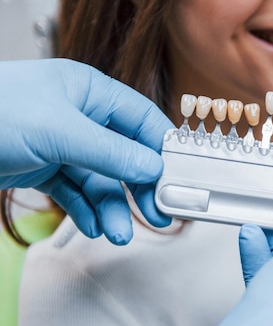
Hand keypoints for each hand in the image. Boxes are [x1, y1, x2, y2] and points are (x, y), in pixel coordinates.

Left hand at [0, 58, 173, 243]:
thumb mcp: (61, 131)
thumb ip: (112, 152)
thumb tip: (154, 168)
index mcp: (90, 92)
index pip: (142, 120)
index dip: (162, 150)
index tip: (178, 181)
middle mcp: (80, 116)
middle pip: (125, 154)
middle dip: (139, 187)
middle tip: (156, 216)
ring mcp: (61, 143)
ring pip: (100, 179)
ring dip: (111, 207)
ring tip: (116, 234)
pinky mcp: (42, 167)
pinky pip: (75, 191)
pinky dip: (86, 210)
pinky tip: (95, 227)